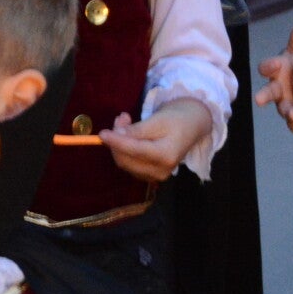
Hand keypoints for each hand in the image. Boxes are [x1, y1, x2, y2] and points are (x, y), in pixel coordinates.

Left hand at [98, 98, 213, 182]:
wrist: (191, 126)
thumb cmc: (177, 119)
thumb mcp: (158, 120)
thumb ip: (137, 130)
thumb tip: (116, 134)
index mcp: (165, 156)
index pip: (134, 151)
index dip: (116, 142)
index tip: (101, 133)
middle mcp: (160, 171)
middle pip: (126, 160)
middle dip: (117, 139)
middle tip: (121, 117)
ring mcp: (155, 176)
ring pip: (125, 163)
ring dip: (119, 143)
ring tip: (126, 121)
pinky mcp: (150, 175)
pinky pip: (129, 164)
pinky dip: (124, 149)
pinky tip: (129, 134)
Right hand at [255, 21, 292, 134]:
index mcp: (276, 70)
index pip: (266, 67)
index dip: (269, 66)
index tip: (277, 64)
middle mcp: (277, 88)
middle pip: (268, 92)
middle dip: (264, 95)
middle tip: (259, 100)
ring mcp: (286, 103)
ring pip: (283, 110)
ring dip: (287, 113)